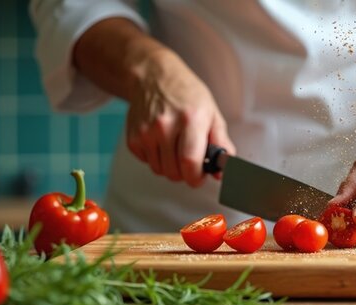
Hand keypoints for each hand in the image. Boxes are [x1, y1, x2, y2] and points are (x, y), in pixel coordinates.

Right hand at [125, 51, 234, 186]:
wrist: (154, 77)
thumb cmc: (186, 94)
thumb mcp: (212, 113)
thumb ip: (221, 143)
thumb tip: (222, 171)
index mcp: (190, 118)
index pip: (190, 162)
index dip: (196, 177)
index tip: (199, 176)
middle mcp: (165, 125)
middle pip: (174, 172)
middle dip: (185, 173)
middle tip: (190, 160)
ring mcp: (145, 131)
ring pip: (160, 170)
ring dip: (170, 166)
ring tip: (176, 148)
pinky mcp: (133, 137)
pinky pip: (147, 163)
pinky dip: (156, 159)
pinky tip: (161, 143)